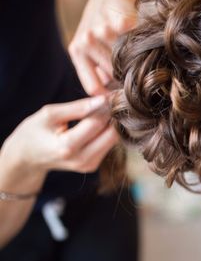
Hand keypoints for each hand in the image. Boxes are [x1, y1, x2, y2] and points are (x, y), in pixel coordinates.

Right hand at [0, 96, 118, 193]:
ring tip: (101, 111)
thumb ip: (77, 107)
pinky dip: (106, 133)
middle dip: (112, 117)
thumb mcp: (50, 114)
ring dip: (111, 124)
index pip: (97, 123)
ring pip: (113, 140)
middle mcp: (81, 159)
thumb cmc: (34, 131)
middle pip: (111, 134)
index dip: (105, 107)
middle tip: (109, 102)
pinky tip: (97, 123)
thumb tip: (104, 100)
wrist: (27, 157)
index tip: (108, 95)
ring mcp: (88, 166)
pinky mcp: (92, 166)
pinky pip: (107, 146)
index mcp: (67, 146)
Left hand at [68, 0, 145, 94]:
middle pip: (114, 78)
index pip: (94, 88)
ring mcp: (104, 31)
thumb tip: (112, 103)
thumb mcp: (92, 47)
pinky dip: (144, 50)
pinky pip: (138, 49)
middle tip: (137, 80)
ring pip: (127, 65)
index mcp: (77, 50)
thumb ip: (99, 73)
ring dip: (136, 65)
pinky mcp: (122, 23)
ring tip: (140, 58)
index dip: (109, 99)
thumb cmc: (103, 25)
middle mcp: (87, 40)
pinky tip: (144, 45)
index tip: (122, 103)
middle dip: (126, 81)